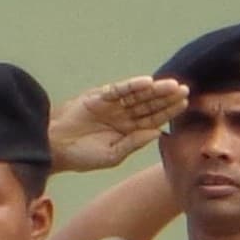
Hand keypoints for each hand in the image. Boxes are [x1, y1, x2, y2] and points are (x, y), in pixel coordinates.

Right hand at [51, 77, 185, 171]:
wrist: (54, 148)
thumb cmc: (81, 156)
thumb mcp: (112, 156)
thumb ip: (134, 143)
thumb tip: (157, 131)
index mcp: (128, 131)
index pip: (153, 119)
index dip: (168, 111)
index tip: (184, 104)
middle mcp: (122, 116)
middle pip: (149, 104)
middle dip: (166, 97)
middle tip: (184, 89)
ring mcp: (112, 105)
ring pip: (137, 95)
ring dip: (154, 89)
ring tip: (171, 84)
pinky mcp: (99, 97)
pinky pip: (119, 90)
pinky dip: (132, 86)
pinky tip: (146, 82)